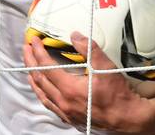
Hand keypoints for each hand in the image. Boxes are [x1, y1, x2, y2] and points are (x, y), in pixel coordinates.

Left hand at [24, 32, 154, 134]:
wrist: (128, 118)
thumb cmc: (118, 94)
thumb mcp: (106, 67)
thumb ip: (90, 49)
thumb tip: (75, 35)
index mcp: (69, 89)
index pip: (46, 67)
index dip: (38, 52)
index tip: (33, 40)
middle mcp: (63, 102)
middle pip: (39, 79)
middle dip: (30, 62)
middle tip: (26, 49)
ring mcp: (66, 112)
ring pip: (42, 94)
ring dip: (33, 79)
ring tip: (29, 67)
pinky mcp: (70, 118)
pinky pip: (49, 105)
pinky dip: (42, 94)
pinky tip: (43, 90)